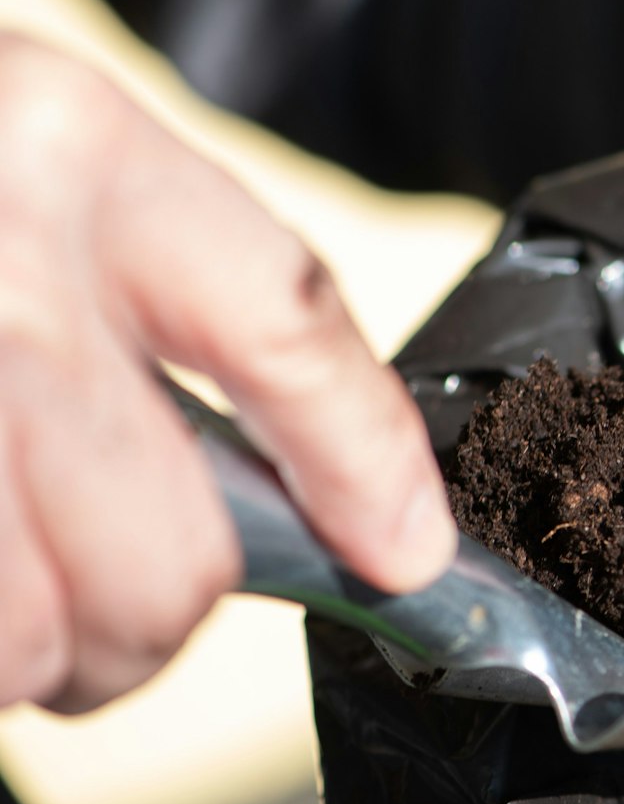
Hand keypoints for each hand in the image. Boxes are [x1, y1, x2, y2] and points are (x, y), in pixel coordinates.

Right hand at [0, 34, 455, 712]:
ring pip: (46, 635)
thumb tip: (286, 497)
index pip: (287, 329)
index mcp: (75, 150)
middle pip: (174, 550)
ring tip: (5, 585)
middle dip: (152, 619)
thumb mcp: (32, 165)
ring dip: (36, 653)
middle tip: (107, 603)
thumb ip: (142, 297)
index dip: (366, 466)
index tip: (404, 555)